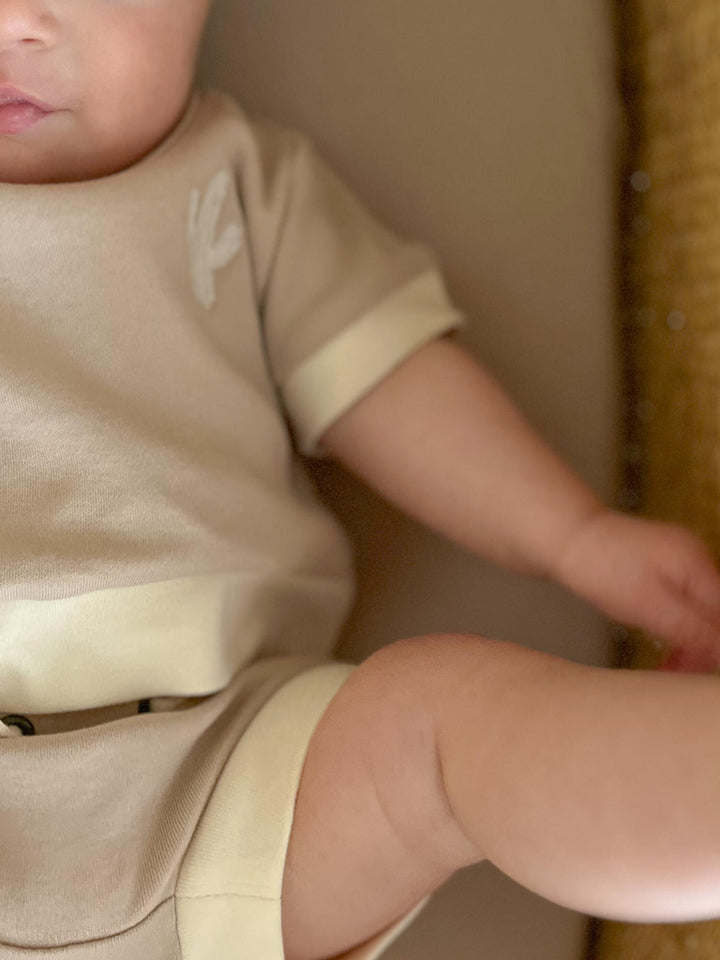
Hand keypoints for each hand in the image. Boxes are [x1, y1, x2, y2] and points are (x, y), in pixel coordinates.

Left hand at [549, 508, 719, 672]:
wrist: (563, 536)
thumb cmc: (597, 567)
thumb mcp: (647, 606)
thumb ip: (690, 629)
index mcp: (695, 565)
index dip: (714, 648)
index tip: (692, 671)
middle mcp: (693, 558)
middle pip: (714, 613)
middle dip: (698, 647)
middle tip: (672, 672)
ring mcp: (677, 559)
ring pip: (695, 609)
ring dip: (684, 639)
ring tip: (663, 666)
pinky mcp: (660, 564)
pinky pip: (679, 599)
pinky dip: (671, 622)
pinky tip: (655, 637)